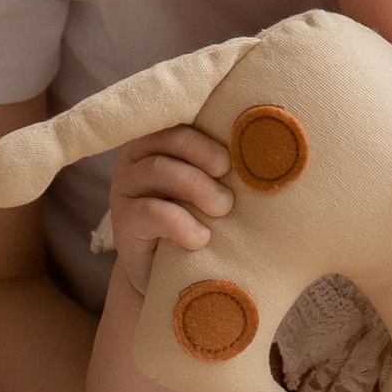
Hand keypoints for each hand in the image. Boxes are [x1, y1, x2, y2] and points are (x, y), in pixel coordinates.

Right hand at [105, 123, 231, 296]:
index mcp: (166, 138)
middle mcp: (140, 154)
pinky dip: (180, 223)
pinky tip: (200, 238)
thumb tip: (268, 153)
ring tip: (223, 209)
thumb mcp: (212, 190)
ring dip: (197, 187)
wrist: (169, 275)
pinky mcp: (123, 219)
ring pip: (159, 169)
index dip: (214, 130)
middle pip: (173, 137)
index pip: (188, 117)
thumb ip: (226, 169)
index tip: (238, 154)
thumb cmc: (200, 220)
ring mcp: (127, 184)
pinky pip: (150, 211)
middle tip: (232, 183)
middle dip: (207, 155)